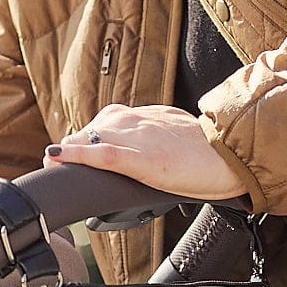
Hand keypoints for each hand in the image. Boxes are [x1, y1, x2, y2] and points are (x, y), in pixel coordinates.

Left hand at [46, 104, 249, 200]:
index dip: (79, 144)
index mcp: (139, 115)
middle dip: (71, 152)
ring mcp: (134, 136)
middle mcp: (131, 119)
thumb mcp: (170, 138)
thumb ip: (148, 142)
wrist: (230, 154)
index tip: (66, 157)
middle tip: (60, 171)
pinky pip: (100, 153)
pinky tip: (57, 158)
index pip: (98, 127)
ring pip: (87, 140)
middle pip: (86, 134)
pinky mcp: (140, 157)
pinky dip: (76, 155)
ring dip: (69, 155)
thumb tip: (139, 159)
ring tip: (56, 169)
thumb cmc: (206, 152)